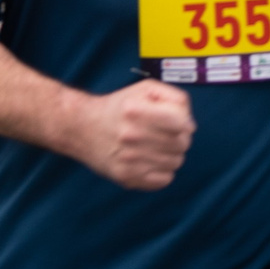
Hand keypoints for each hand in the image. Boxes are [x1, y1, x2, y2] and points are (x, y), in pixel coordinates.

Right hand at [74, 80, 194, 189]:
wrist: (79, 127)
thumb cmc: (118, 107)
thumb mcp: (145, 89)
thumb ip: (175, 98)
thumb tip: (189, 124)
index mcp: (134, 110)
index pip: (181, 123)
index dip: (183, 122)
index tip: (174, 122)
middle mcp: (130, 135)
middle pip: (182, 144)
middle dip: (178, 138)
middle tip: (163, 134)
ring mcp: (128, 158)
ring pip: (175, 162)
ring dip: (170, 155)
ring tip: (154, 146)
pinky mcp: (126, 176)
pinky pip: (164, 179)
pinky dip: (162, 171)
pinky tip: (149, 160)